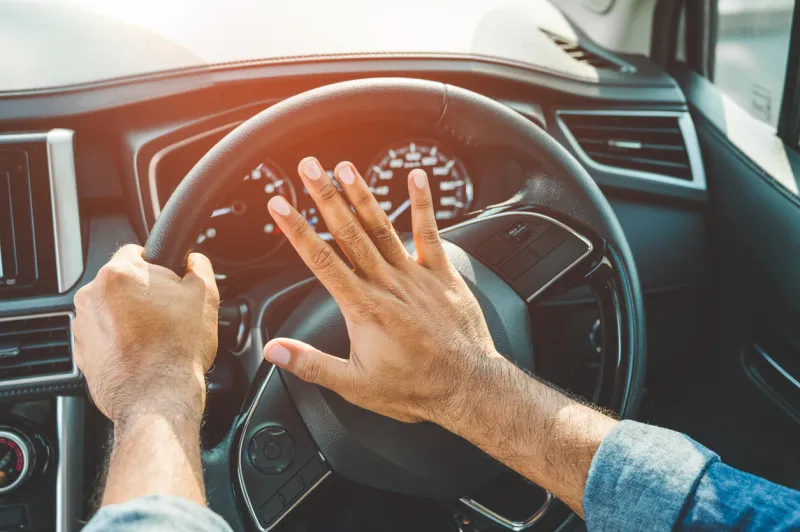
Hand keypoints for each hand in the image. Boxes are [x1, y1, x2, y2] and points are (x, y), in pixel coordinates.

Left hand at [73, 245, 219, 425]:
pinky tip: (141, 353)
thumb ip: (198, 266)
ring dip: (130, 318)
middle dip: (143, 295)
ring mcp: (82, 326)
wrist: (158, 398)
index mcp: (119, 275)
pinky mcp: (81, 352)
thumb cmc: (178, 350)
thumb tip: (192, 260)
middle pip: (122, 283)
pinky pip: (103, 336)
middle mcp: (92, 296)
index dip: (158, 268)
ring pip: (111, 310)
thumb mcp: (205, 296)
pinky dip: (119, 341)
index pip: (136, 252)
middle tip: (167, 315)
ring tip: (155, 338)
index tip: (168, 285)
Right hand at [263, 157, 501, 422]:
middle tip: (309, 168)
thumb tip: (273, 351)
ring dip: (362, 195)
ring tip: (345, 167)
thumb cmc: (413, 387)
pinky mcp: (442, 274)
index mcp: (363, 308)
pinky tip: (417, 177)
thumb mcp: (354, 385)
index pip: (321, 260)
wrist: (466, 388)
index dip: (297, 230)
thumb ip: (310, 364)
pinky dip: (423, 204)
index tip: (281, 205)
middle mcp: (387, 284)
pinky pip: (430, 232)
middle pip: (349, 233)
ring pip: (382, 227)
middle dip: (325, 197)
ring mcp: (415, 276)